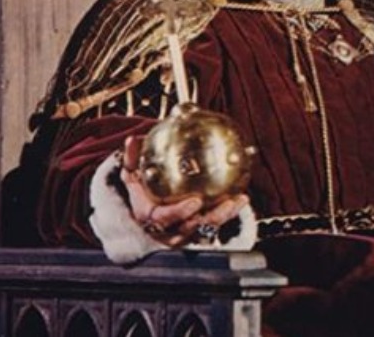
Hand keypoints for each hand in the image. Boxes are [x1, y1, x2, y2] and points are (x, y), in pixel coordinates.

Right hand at [120, 136, 248, 245]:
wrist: (143, 210)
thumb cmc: (139, 190)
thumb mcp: (131, 174)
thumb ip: (132, 159)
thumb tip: (133, 140)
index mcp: (150, 218)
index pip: (165, 218)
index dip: (180, 212)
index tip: (195, 201)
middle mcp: (168, 230)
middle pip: (191, 229)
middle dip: (210, 218)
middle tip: (226, 203)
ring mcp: (184, 234)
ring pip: (206, 229)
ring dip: (225, 216)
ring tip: (239, 199)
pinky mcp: (197, 232)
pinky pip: (215, 225)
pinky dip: (229, 213)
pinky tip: (242, 198)